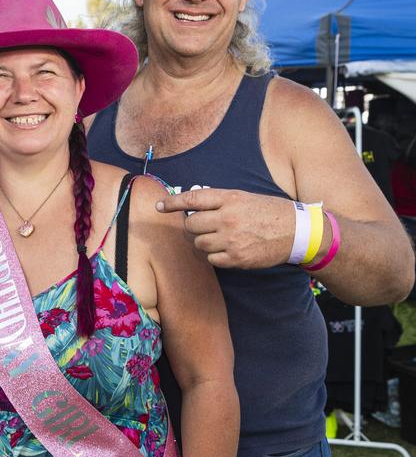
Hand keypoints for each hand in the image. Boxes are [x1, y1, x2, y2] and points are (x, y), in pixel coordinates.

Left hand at [156, 188, 293, 268]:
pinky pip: (211, 259)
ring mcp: (231, 239)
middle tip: (205, 226)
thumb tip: (190, 207)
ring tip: (220, 237)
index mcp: (230, 199)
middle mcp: (228, 218)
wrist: (297, 232)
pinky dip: (215, 255)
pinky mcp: (236, 258)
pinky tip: (228, 249)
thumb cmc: (268, 212)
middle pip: (191, 224)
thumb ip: (218, 201)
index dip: (172, 202)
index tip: (159, 206)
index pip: (192, 198)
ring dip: (203, 241)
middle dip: (193, 226)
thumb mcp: (244, 198)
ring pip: (199, 243)